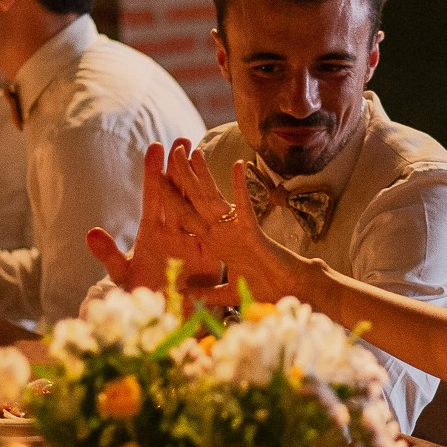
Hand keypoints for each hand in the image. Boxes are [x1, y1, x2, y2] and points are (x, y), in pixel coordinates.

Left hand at [86, 140, 226, 294]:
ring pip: (197, 205)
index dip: (154, 173)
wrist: (167, 322)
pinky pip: (215, 228)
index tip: (156, 147)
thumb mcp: (124, 275)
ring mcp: (193, 241)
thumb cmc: (145, 299)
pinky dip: (220, 208)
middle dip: (180, 167)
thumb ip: (109, 254)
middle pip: (178, 193)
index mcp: (152, 233)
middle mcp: (174, 232)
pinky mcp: (211, 254)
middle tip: (183, 139)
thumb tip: (91, 232)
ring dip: (199, 180)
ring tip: (203, 154)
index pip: (154, 197)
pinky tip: (225, 187)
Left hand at [161, 144, 299, 299]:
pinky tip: (238, 166)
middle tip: (171, 151)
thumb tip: (183, 295)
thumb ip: (205, 295)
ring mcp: (236, 229)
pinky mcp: (253, 232)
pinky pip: (244, 206)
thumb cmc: (264, 292)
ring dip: (205, 174)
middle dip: (182, 177)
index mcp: (214, 244)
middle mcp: (222, 232)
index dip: (172, 198)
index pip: (187, 216)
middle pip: (196, 200)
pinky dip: (240, 187)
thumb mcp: (226, 295)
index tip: (157, 178)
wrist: (289, 295)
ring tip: (194, 151)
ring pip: (215, 197)